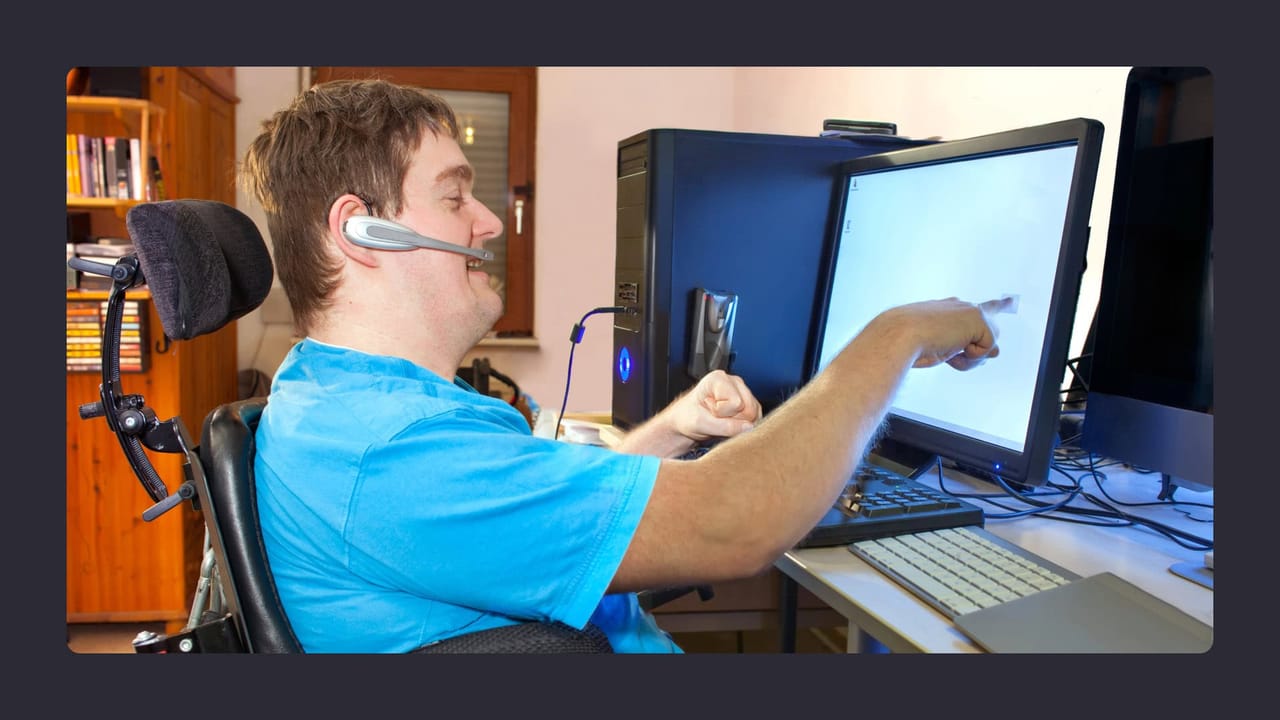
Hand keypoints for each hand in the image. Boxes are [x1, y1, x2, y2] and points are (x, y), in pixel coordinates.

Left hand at [669, 370, 762, 441]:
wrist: (685, 423)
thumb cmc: (687, 417)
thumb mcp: (700, 423)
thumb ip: (725, 426)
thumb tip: (749, 427)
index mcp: (718, 379)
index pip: (736, 402)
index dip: (722, 413)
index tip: (709, 412)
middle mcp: (733, 381)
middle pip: (749, 408)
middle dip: (733, 420)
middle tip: (715, 417)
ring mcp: (742, 392)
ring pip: (754, 415)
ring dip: (738, 424)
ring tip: (721, 419)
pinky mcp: (748, 403)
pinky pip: (755, 419)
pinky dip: (742, 426)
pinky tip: (728, 421)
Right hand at [881, 296, 1013, 370]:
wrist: (898, 337)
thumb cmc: (908, 344)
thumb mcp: (942, 348)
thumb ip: (968, 347)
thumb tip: (997, 352)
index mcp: (947, 309)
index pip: (977, 309)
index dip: (996, 306)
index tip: (1010, 301)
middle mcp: (961, 307)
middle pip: (988, 333)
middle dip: (976, 352)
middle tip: (951, 354)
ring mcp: (970, 311)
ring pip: (989, 343)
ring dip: (971, 357)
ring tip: (947, 353)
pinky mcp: (978, 319)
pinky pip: (987, 349)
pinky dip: (971, 357)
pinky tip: (952, 350)